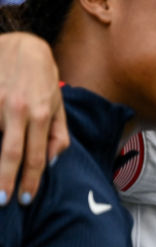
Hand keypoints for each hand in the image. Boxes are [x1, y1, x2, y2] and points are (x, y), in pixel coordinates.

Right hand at [0, 32, 67, 204]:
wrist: (20, 45)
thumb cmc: (41, 79)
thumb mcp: (58, 104)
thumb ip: (58, 134)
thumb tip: (51, 162)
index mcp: (40, 114)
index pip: (36, 157)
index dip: (31, 181)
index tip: (26, 199)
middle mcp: (17, 110)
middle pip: (11, 154)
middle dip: (6, 181)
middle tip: (3, 201)